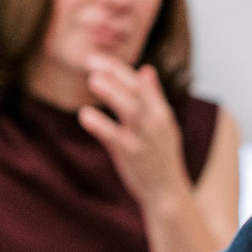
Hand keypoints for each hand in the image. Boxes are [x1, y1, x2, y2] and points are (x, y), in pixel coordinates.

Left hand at [77, 53, 189, 207]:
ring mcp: (145, 139)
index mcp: (162, 113)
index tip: (96, 59)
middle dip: (114, 74)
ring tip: (93, 80)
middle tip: (90, 61)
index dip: (118, 69)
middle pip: (136, 92)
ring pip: (131, 110)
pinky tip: (84, 115)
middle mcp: (156, 123)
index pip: (140, 84)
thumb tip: (146, 70)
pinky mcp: (132, 156)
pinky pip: (115, 137)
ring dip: (112, 93)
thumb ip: (153, 97)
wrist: (167, 192)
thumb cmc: (160, 156)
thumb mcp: (162, 124)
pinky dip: (100, 125)